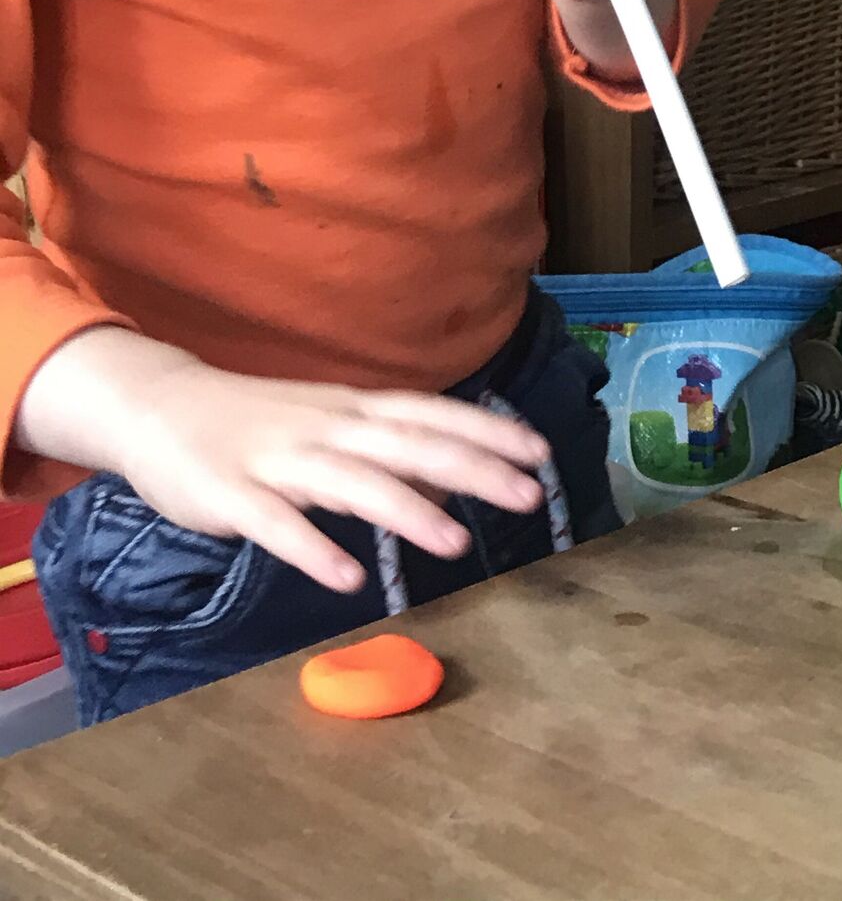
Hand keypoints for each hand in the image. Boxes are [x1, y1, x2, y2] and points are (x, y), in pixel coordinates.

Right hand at [19, 330, 549, 592]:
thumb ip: (383, 455)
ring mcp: (278, 458)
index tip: (541, 451)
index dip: (487, 430)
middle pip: (408, 444)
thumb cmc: (256, 421)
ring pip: (352, 482)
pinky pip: (276, 525)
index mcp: (352, 409)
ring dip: (407, 512)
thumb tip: (447, 489)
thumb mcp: (328, 427)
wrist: (158, 406)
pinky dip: (313, 549)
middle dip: (472, 468)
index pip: (432, 414)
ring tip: (457, 545)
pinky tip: (347, 579)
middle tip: (529, 494)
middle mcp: (326, 427)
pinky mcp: (231, 494)